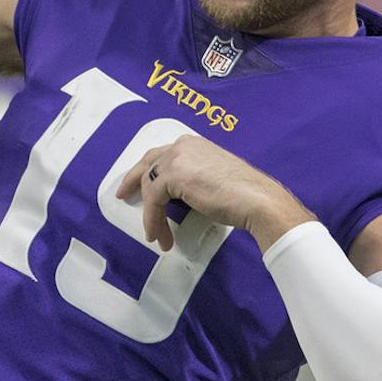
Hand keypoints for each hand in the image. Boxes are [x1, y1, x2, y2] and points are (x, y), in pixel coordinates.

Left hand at [115, 134, 311, 252]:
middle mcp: (183, 145)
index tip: (135, 186)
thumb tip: (178, 197)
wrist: (257, 200)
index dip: (146, 171)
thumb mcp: (211, 178)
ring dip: (151, 215)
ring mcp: (177, 158)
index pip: (161, 155)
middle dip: (134, 180)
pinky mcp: (174, 175)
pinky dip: (153, 220)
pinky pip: (153, 201)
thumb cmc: (243, 195)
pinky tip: (159, 235)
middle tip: (124, 195)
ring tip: (157, 236)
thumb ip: (192, 179)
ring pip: (151, 186)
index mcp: (193, 144)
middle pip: (148, 162)